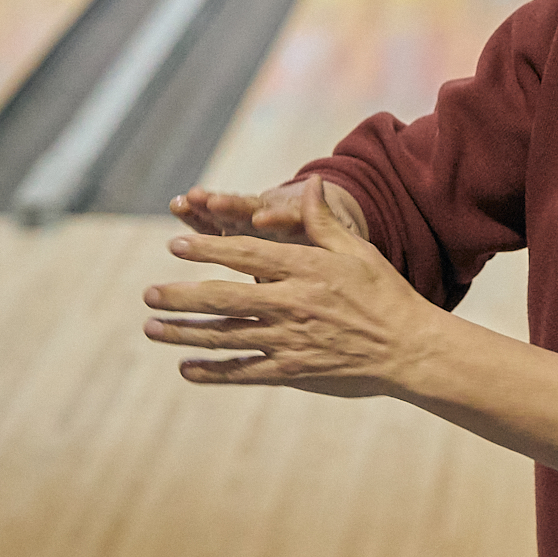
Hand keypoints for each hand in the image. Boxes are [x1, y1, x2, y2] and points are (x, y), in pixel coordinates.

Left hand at [145, 177, 442, 396]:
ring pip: (225, 336)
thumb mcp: (357, 249)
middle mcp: (291, 305)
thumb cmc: (384, 293)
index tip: (175, 244)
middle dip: (180, 296)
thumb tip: (309, 183)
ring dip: (184, 333)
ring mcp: (289, 341)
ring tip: (151, 328)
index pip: (245, 254)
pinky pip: (245, 372)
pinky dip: (214, 372)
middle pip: (223, 299)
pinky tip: (186, 369)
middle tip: (148, 293)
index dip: (206, 249)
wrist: (409, 349)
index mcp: (304, 270)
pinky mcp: (293, 371)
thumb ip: (324, 220)